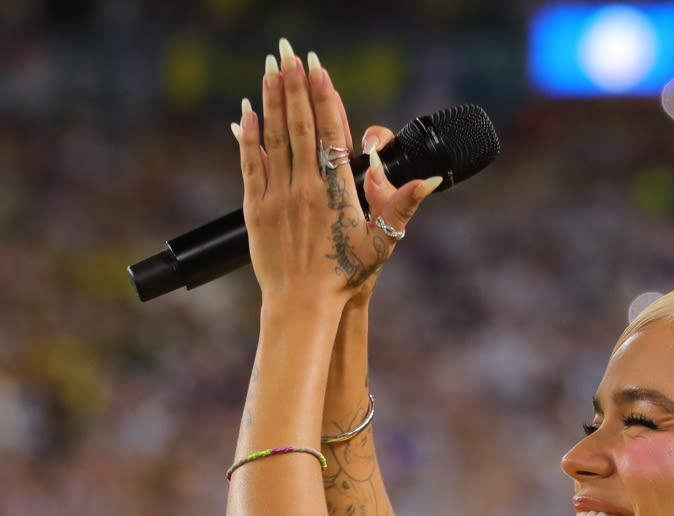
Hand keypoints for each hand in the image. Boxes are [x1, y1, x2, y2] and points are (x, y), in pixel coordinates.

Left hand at [235, 39, 438, 309]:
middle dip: (295, 84)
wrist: (302, 306)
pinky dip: (247, 137)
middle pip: (299, 125)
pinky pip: (251, 165)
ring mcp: (277, 197)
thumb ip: (402, 207)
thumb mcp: (382, 243)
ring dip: (271, 100)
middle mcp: (304, 188)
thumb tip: (428, 181)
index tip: (318, 67)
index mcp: (335, 191)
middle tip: (289, 50)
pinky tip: (245, 112)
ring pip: (273, 138)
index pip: (329, 132)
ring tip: (270, 67)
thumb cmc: (345, 278)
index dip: (324, 96)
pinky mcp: (256, 211)